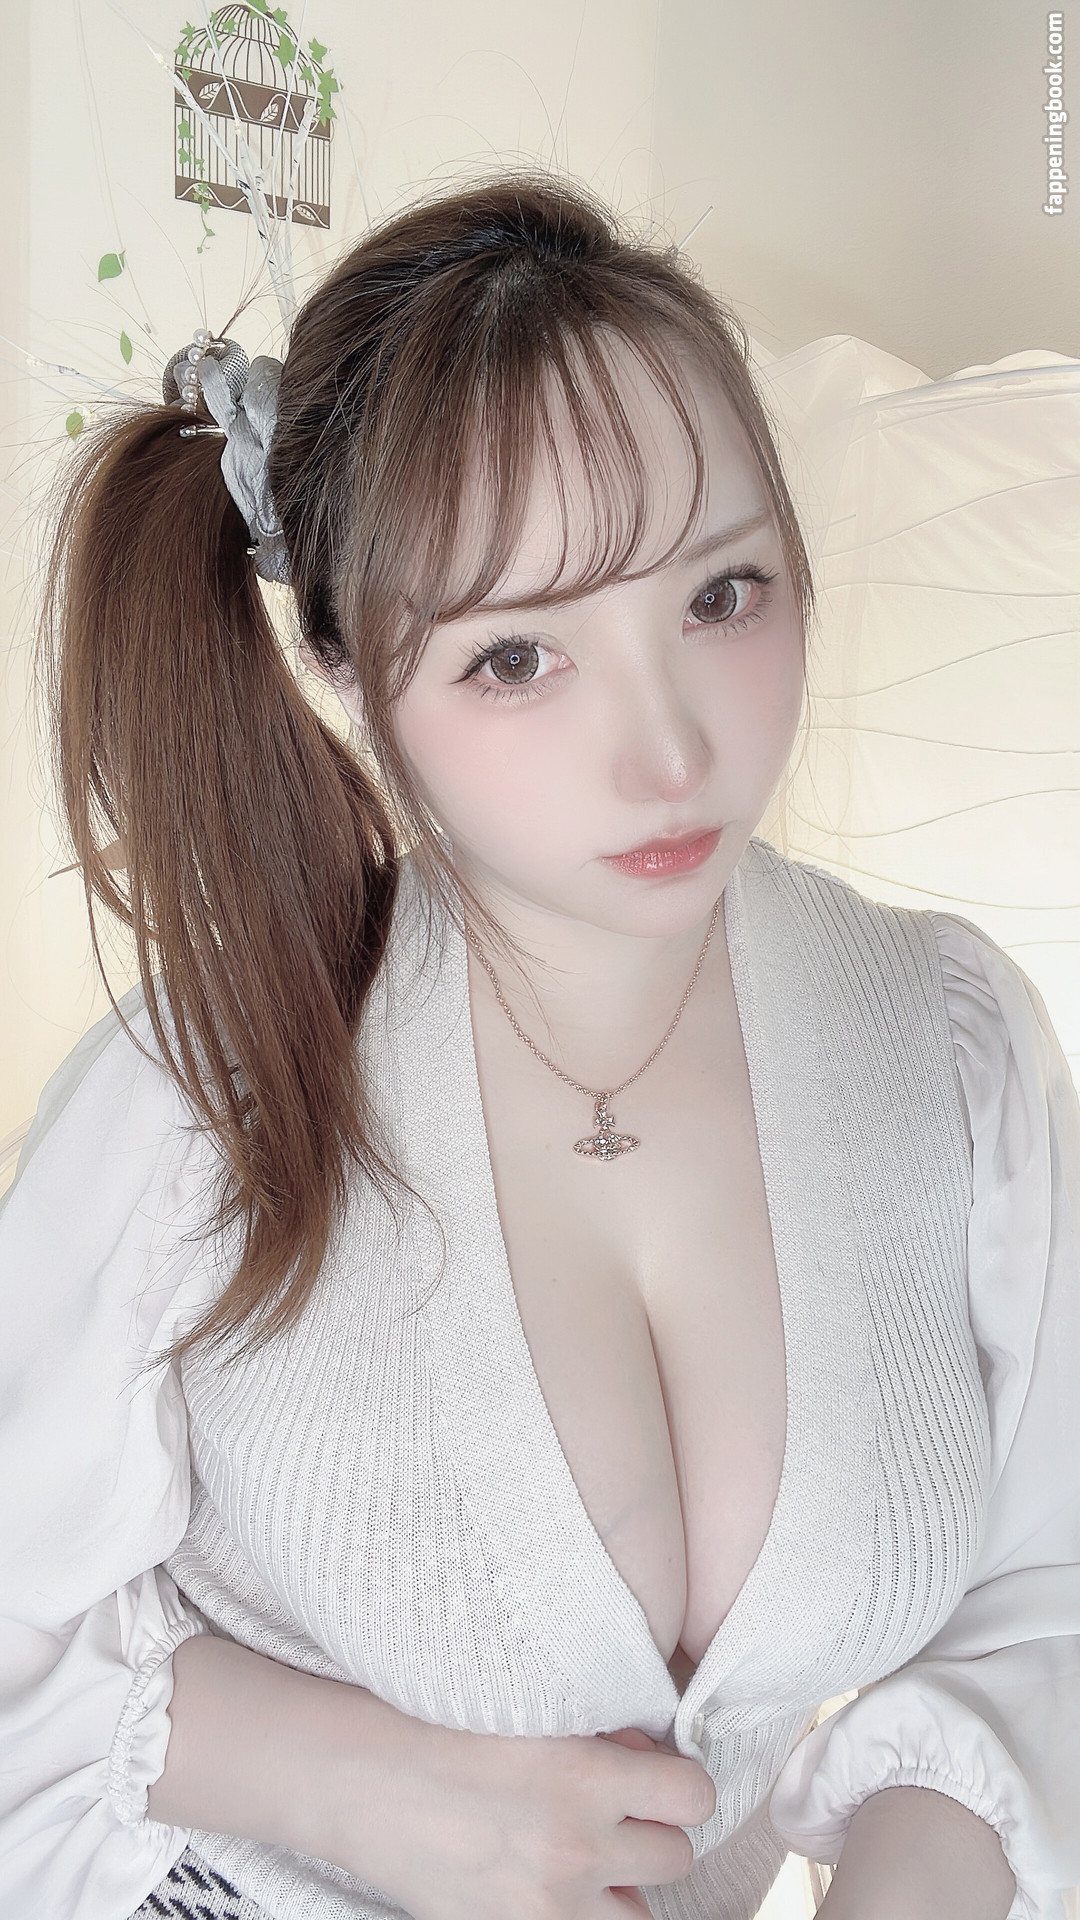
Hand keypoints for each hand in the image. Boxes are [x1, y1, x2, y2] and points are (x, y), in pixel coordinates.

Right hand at [328, 1715, 715, 1919]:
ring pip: (638, 1917)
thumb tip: (647, 1756)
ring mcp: (544, 1906)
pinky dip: (574, 1916)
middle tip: (612, 1817)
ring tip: (580, 1860)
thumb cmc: (436, 1724)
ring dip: (620, 1889)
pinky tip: (545, 1889)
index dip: (678, 1785)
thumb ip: (601, 1736)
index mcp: (582, 1775)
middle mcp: (574, 1846)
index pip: (695, 1797)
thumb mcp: (530, 1708)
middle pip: (677, 1858)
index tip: (655, 1779)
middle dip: (650, 1834)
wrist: (355, 1778)